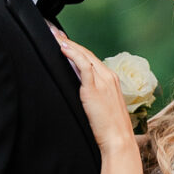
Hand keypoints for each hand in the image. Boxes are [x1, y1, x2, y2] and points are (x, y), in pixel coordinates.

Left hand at [54, 32, 137, 158]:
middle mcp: (109, 77)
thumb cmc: (109, 129)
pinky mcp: (95, 88)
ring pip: (85, 56)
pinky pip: (83, 65)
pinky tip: (63, 49)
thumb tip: (78, 90)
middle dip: (71, 42)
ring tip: (55, 37)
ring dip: (68, 44)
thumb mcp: (102, 107)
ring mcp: (103, 81)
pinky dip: (73, 54)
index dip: (77, 49)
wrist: (118, 139)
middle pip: (87, 54)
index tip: (65, 42)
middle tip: (56, 33)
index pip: (92, 59)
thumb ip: (92, 95)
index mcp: (112, 80)